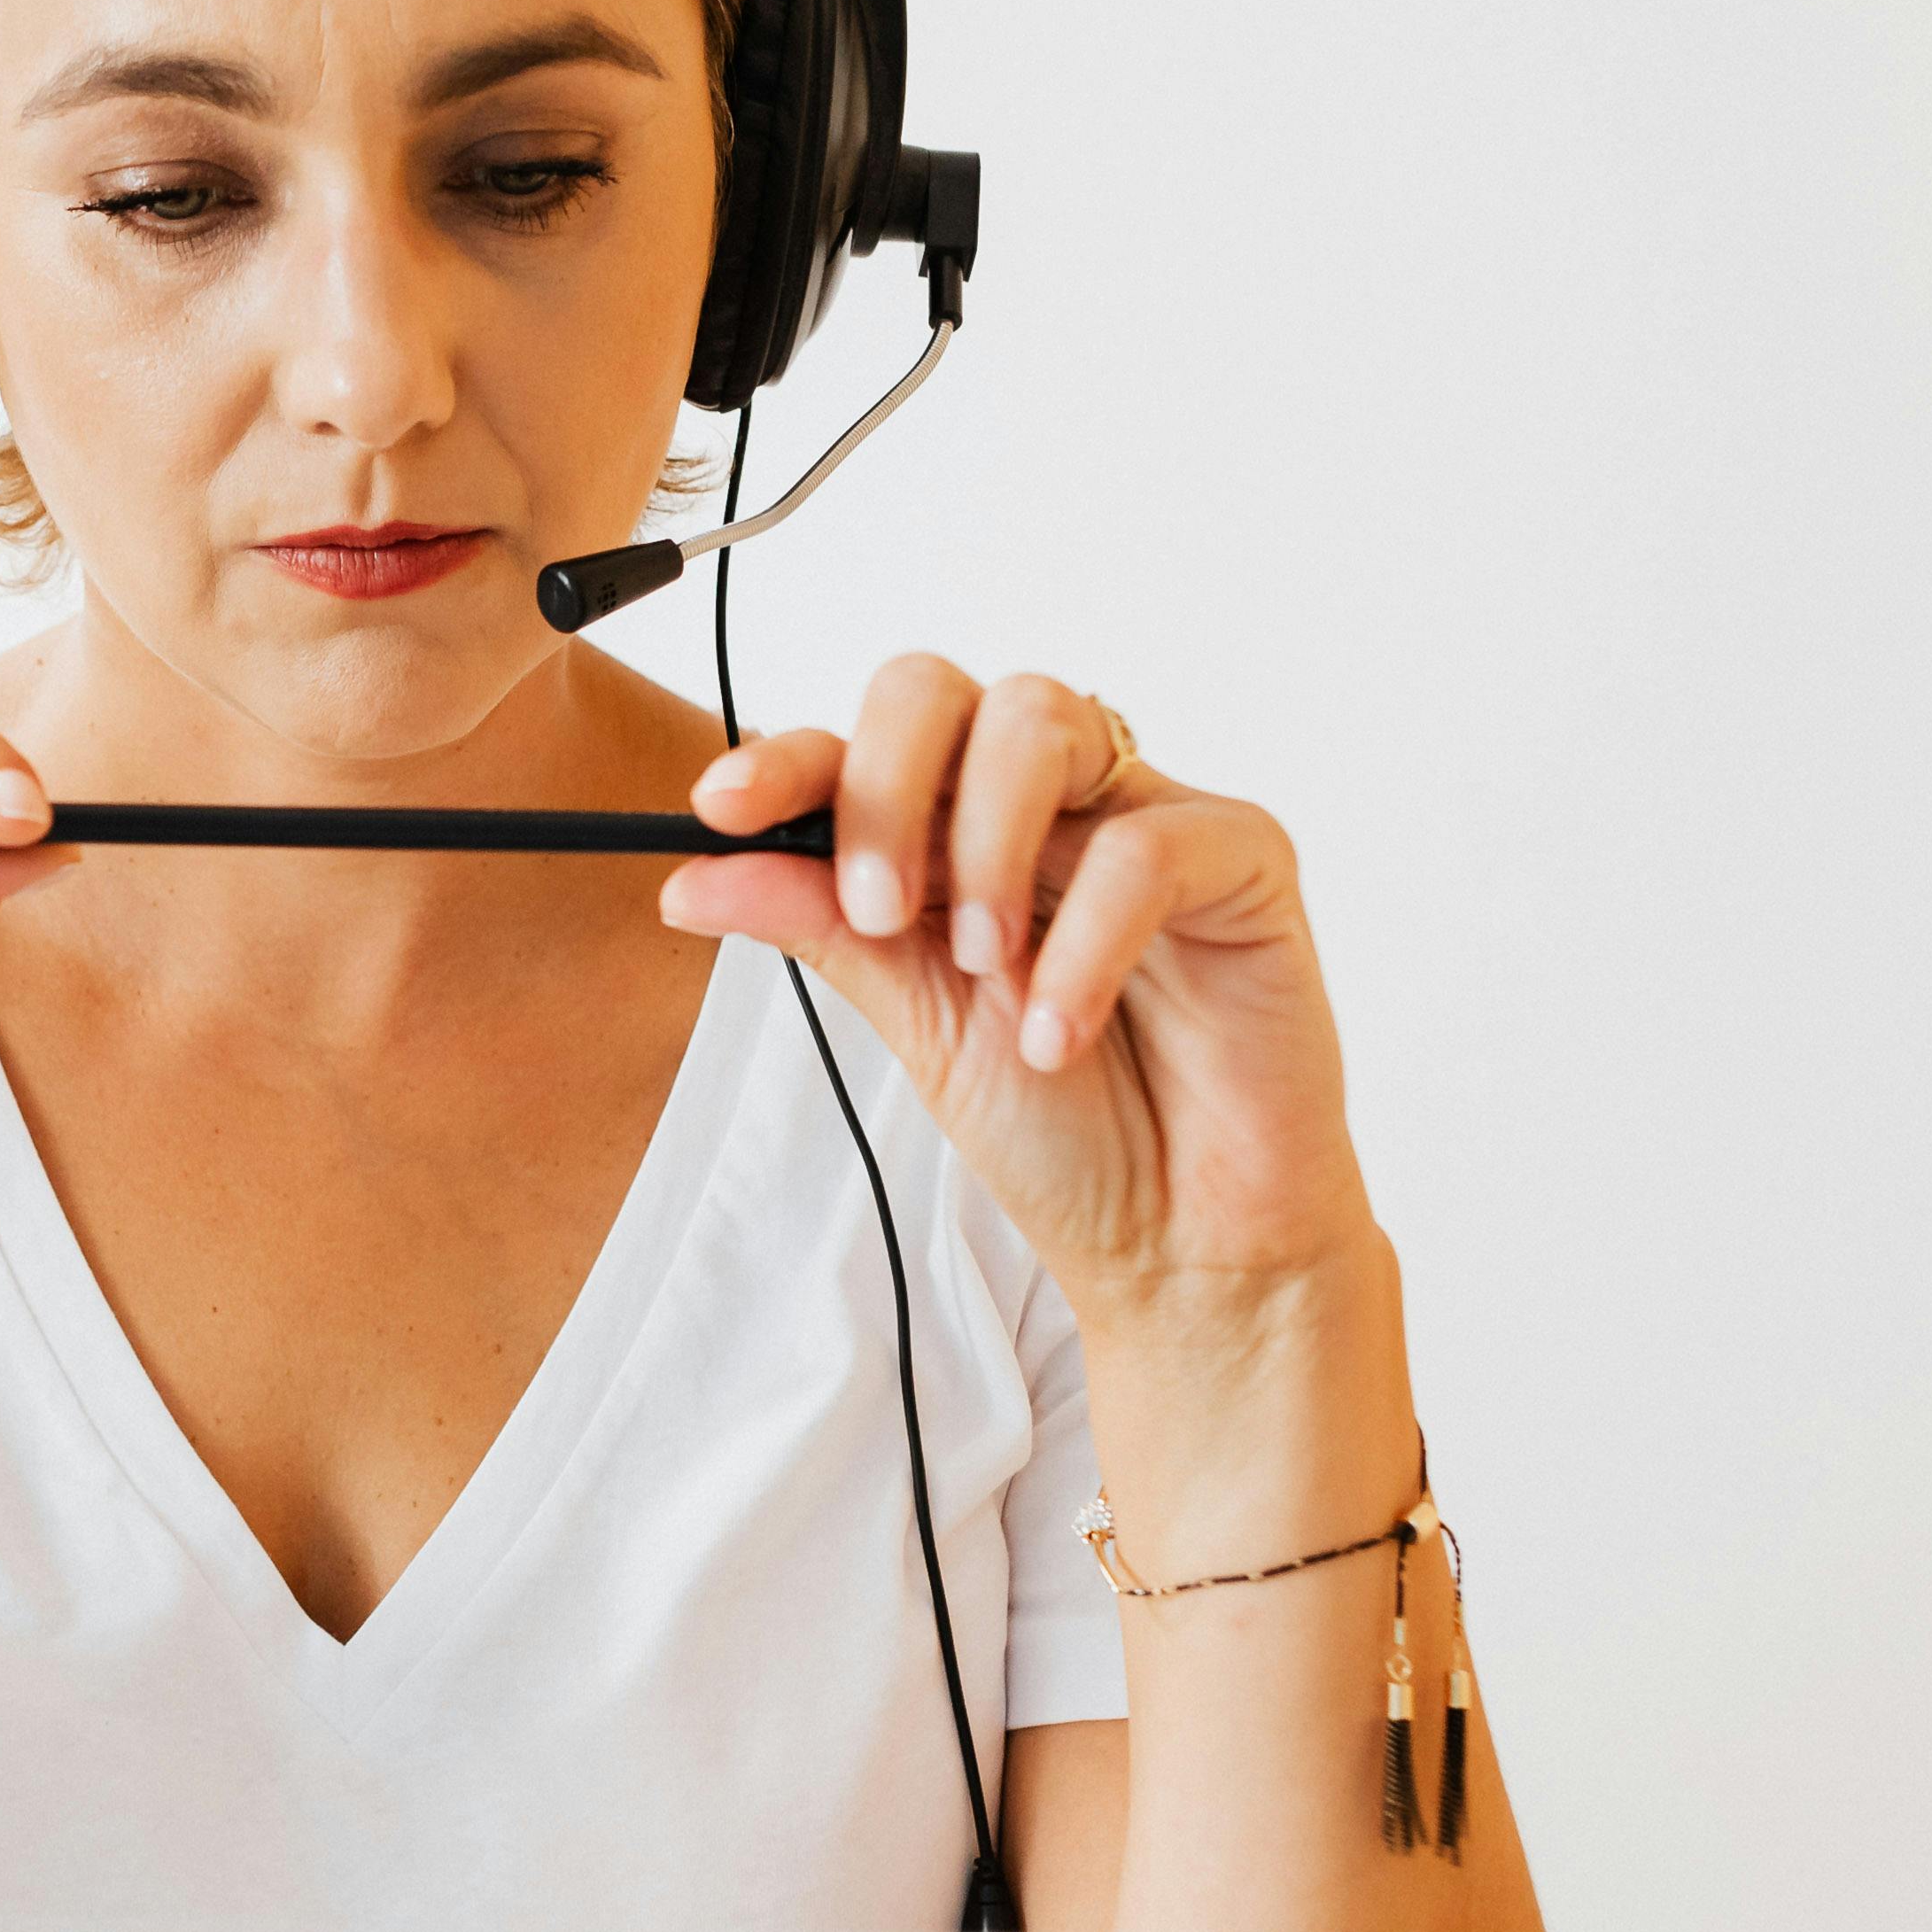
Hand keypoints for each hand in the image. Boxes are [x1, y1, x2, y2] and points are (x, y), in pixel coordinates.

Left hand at [656, 659, 1378, 1334]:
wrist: (1179, 1240)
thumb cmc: (1063, 1127)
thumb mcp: (914, 1020)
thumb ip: (822, 930)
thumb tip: (690, 878)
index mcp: (958, 831)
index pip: (860, 746)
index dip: (786, 759)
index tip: (720, 809)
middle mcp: (1046, 803)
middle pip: (942, 692)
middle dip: (884, 787)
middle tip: (878, 909)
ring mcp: (1144, 814)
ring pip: (1040, 720)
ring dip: (983, 846)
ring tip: (985, 969)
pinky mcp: (1242, 857)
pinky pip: (1144, 845)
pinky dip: (1083, 944)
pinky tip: (1059, 1032)